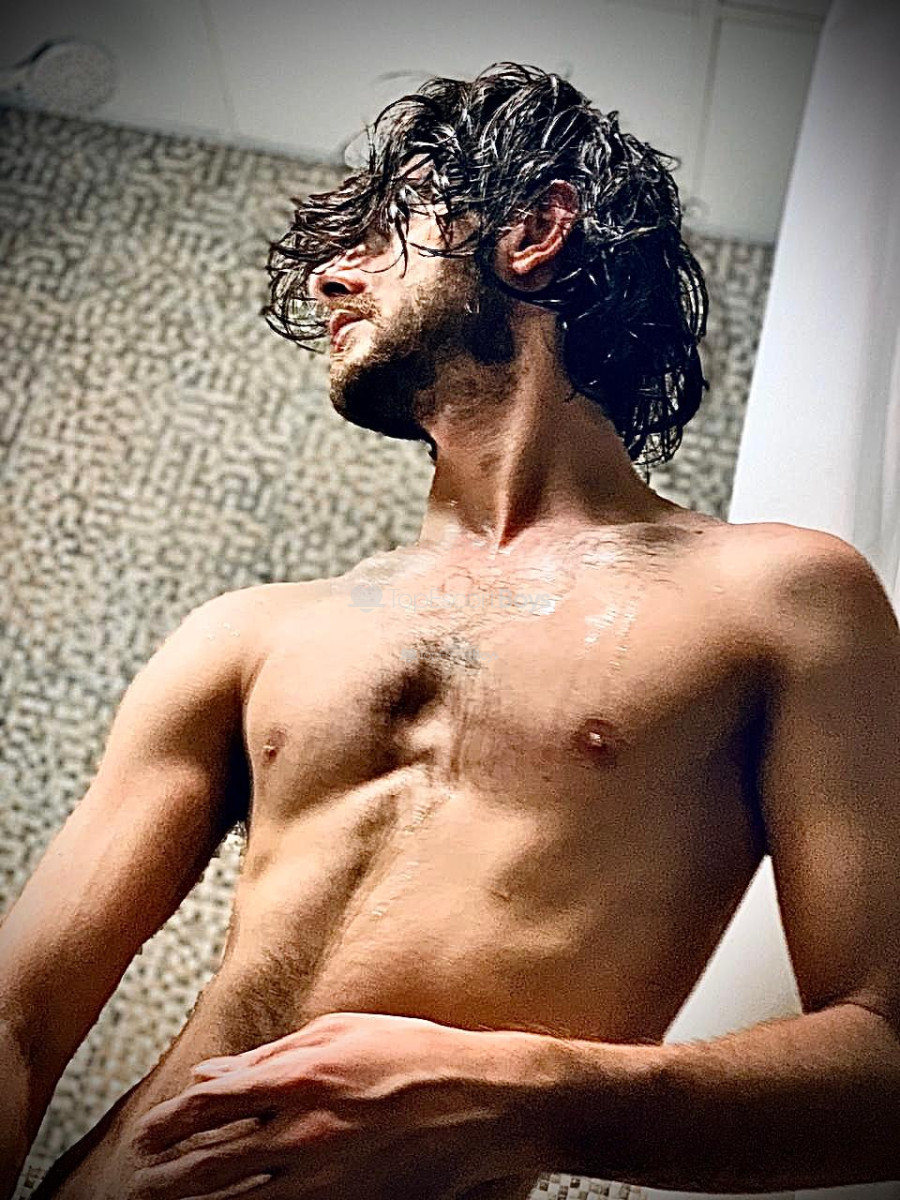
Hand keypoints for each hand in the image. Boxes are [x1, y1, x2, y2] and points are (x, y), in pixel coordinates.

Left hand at [127, 1011, 552, 1198]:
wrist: (481, 1102)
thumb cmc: (412, 1054)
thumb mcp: (340, 1032)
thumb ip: (272, 1055)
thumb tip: (214, 1075)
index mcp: (301, 1080)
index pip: (211, 1106)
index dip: (170, 1123)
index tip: (149, 1133)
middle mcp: (304, 1136)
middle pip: (212, 1165)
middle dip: (169, 1175)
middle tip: (143, 1181)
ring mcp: (326, 1182)